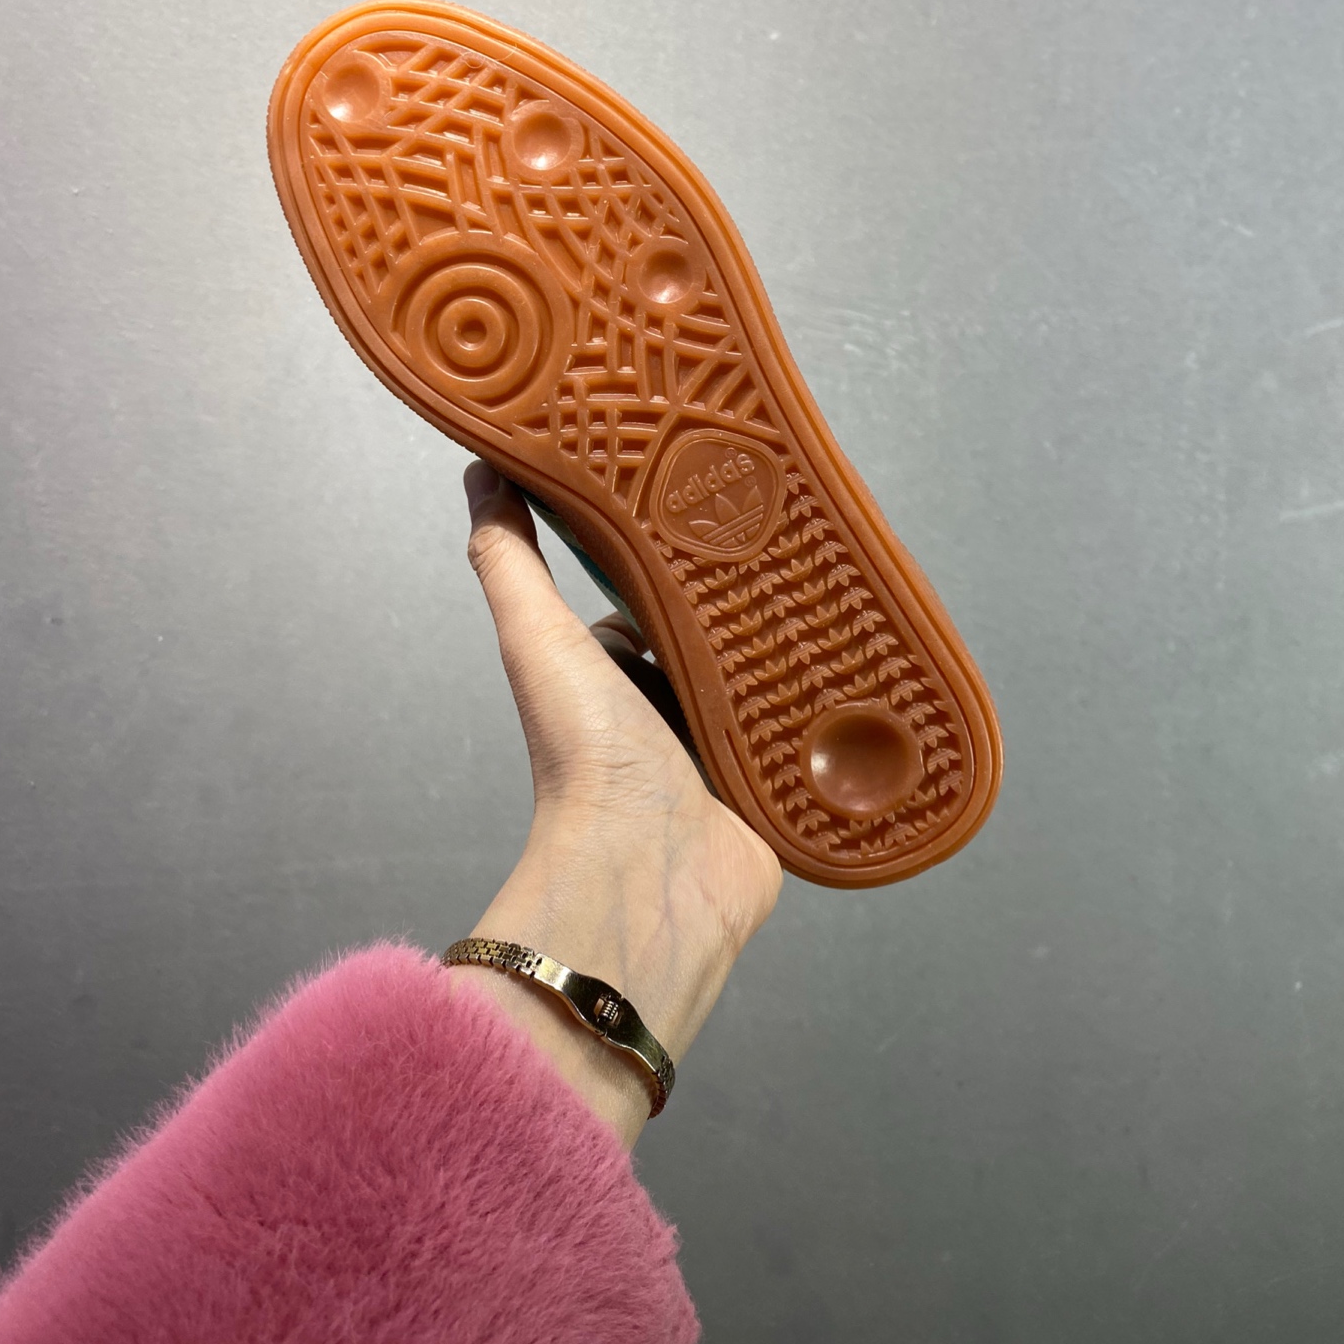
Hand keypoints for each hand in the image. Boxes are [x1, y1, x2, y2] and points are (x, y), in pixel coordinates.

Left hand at [448, 461, 782, 1145]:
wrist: (649, 875)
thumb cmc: (584, 758)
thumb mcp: (537, 636)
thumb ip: (507, 558)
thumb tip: (478, 468)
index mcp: (610, 680)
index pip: (652, 604)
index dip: (676, 558)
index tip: (712, 502)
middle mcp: (666, 716)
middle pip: (717, 640)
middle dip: (747, 600)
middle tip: (791, 540)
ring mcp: (726, 754)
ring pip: (769, 681)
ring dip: (796, 649)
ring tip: (838, 591)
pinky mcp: (779, 787)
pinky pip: (815, 735)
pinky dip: (836, 708)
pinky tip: (865, 666)